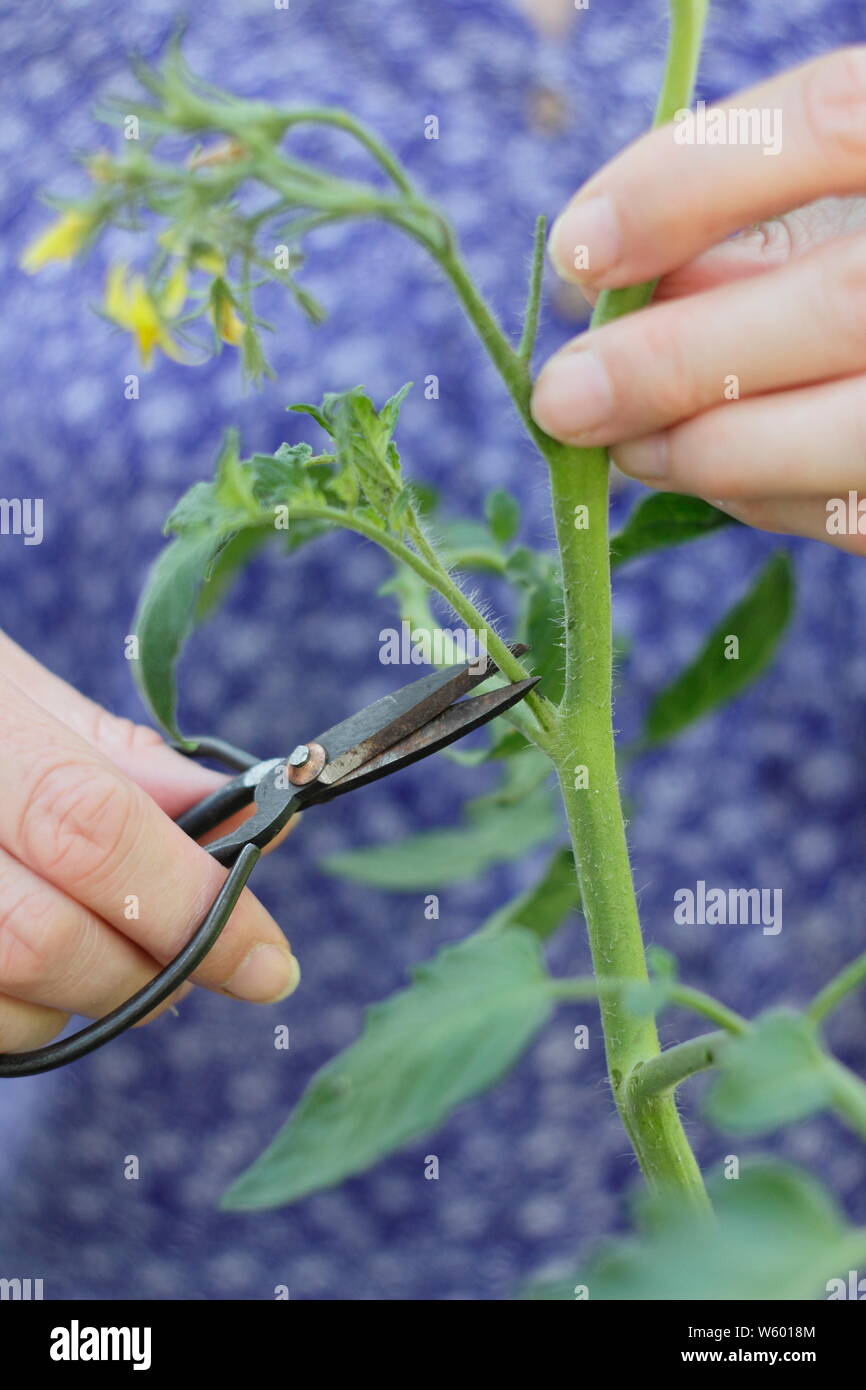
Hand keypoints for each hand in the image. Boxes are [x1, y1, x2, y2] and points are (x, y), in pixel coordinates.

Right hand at [0, 632, 298, 1055]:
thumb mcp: (11, 687)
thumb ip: (116, 757)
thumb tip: (240, 818)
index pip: (92, 829)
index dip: (193, 903)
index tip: (272, 963)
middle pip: (43, 940)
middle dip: (147, 970)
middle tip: (204, 962)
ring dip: (80, 1004)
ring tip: (107, 954)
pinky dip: (15, 1018)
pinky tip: (28, 972)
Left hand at [531, 47, 865, 555]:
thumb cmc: (860, 273)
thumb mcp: (834, 216)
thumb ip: (753, 226)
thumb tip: (616, 288)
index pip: (838, 124)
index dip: (693, 180)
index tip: (578, 247)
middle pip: (845, 303)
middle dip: (678, 362)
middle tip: (565, 396)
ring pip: (853, 435)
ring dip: (709, 449)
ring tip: (623, 441)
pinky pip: (860, 514)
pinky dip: (764, 496)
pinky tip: (704, 467)